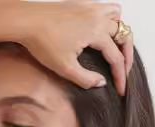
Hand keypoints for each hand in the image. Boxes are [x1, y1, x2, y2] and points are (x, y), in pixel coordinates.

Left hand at [0, 0, 133, 95]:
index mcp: (97, 33)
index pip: (116, 58)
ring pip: (119, 19)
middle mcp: (98, 18)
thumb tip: (101, 82)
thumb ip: (86, 79)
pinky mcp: (83, 5)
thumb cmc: (43, 42)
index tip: (121, 90)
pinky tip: (104, 31)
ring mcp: (92, 8)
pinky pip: (107, 8)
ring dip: (122, 35)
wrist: (27, 21)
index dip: (120, 76)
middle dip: (127, 56)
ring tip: (118, 51)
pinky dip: (112, 19)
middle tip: (123, 72)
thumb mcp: (65, 68)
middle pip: (125, 36)